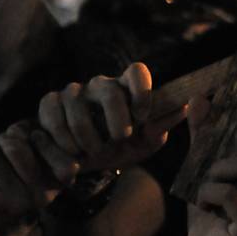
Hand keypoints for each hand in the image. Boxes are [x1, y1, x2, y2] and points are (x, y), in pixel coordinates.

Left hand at [0, 122, 79, 235]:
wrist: (5, 232)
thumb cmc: (25, 193)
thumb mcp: (48, 176)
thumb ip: (46, 152)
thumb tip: (20, 132)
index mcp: (55, 184)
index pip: (43, 142)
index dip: (34, 136)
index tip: (32, 140)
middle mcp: (35, 195)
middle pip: (13, 146)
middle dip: (5, 140)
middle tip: (3, 145)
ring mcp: (8, 199)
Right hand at [38, 63, 184, 171]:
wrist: (89, 164)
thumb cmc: (124, 148)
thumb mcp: (146, 142)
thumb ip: (161, 125)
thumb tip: (186, 107)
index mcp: (128, 88)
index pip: (136, 71)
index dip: (141, 89)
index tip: (143, 116)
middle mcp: (101, 85)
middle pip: (108, 90)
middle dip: (116, 119)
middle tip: (120, 139)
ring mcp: (74, 92)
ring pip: (76, 104)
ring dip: (88, 135)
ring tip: (96, 152)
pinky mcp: (50, 103)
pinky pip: (51, 111)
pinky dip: (62, 136)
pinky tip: (74, 151)